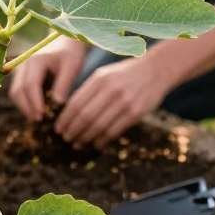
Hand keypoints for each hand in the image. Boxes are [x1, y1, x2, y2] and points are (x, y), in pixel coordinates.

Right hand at [8, 36, 86, 121]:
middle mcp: (24, 63)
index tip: (42, 116)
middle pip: (18, 90)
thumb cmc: (71, 52)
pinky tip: (35, 110)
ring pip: (15, 91)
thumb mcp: (72, 66)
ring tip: (37, 118)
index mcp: (36, 60)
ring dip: (23, 106)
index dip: (34, 102)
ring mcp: (21, 68)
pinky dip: (24, 102)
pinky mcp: (22, 73)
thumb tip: (57, 104)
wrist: (64, 40)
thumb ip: (64, 84)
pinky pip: (18, 90)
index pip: (30, 84)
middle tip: (38, 121)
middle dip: (26, 107)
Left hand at [54, 54, 169, 148]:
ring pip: (99, 125)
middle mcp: (111, 89)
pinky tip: (97, 144)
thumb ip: (89, 89)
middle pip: (85, 116)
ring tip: (78, 143)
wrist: (156, 70)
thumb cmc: (125, 74)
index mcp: (99, 79)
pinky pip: (115, 130)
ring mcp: (124, 101)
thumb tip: (69, 111)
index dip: (65, 119)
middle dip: (73, 130)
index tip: (58, 128)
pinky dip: (103, 140)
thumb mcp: (104, 74)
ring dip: (85, 137)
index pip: (76, 102)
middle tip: (66, 139)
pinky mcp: (136, 112)